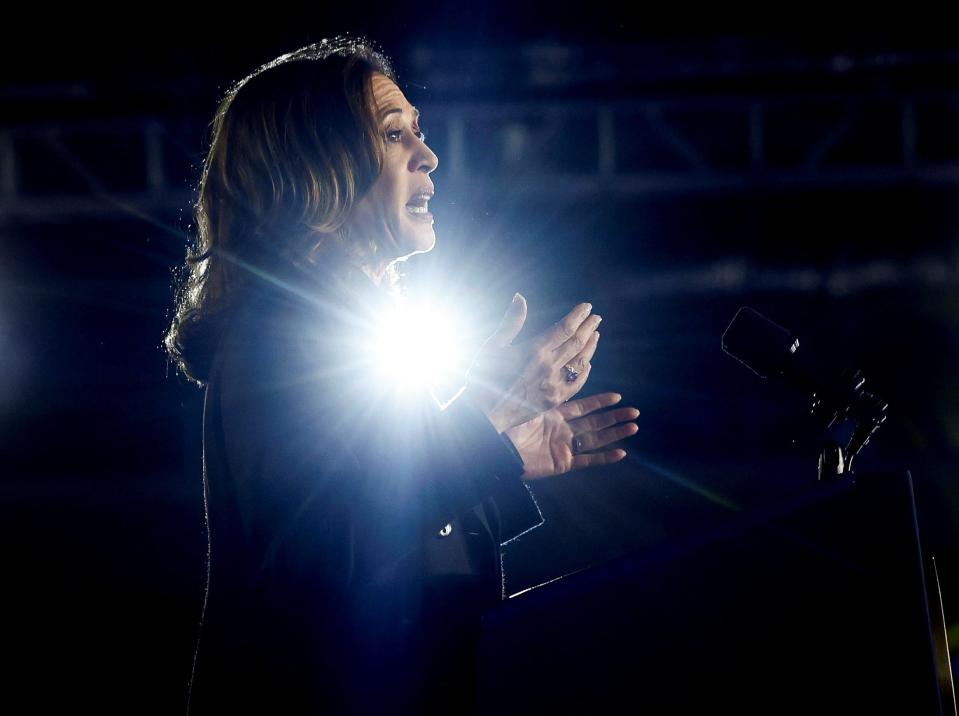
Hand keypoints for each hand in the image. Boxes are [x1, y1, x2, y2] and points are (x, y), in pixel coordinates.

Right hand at [464, 294, 601, 432]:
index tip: (587, 307)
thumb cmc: (483, 376)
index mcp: (534, 350)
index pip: (564, 328)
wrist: (485, 413)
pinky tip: (587, 363)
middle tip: (596, 317)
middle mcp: (549, 366)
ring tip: (595, 334)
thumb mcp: (493, 345)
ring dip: (591, 346)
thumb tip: (519, 297)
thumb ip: (511, 321)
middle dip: (588, 327)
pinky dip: (585, 371)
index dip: (578, 316)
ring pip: (581, 361)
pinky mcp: (555, 399)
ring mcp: (554, 384)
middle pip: (577, 342)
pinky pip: (577, 383)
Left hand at [504, 392, 638, 480]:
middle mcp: (561, 430)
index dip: (600, 401)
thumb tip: (547, 365)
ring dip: (615, 434)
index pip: (582, 406)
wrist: (496, 448)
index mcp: (553, 414)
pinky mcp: (562, 463)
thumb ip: (541, 390)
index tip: (617, 396)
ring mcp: (563, 447)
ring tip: (634, 427)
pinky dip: (604, 458)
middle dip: (614, 417)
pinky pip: (587, 460)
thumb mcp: (527, 402)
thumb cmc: (507, 423)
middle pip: (594, 422)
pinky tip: (622, 453)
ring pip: (595, 439)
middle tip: (634, 411)